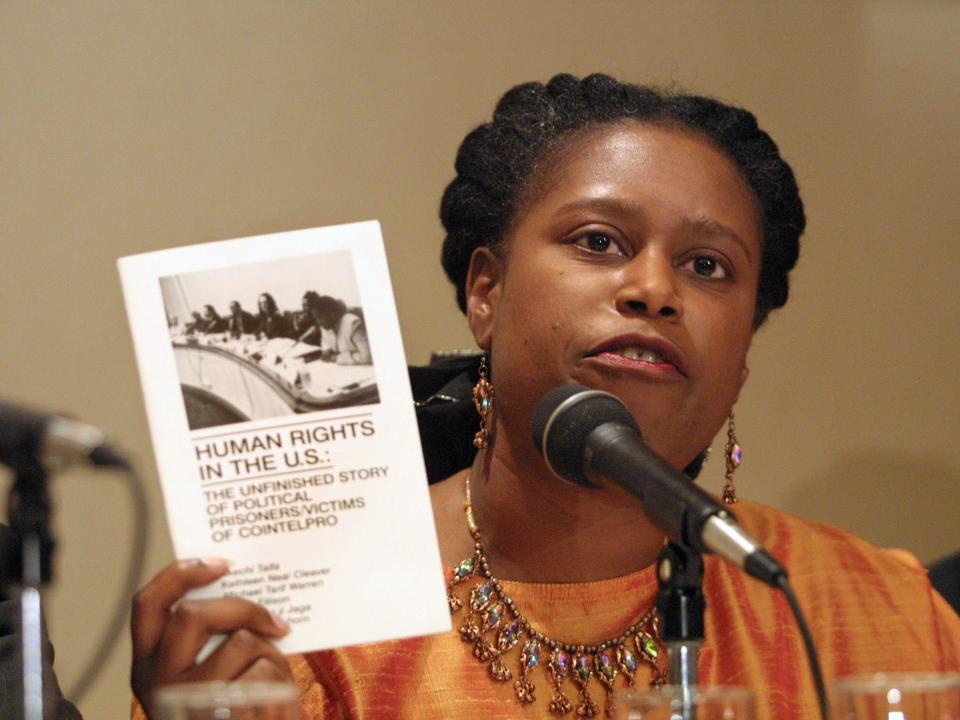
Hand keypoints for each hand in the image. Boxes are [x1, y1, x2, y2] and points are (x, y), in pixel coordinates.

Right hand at [131, 559, 292, 717]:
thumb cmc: (233, 712)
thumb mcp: (207, 673)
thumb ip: (212, 638)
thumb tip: (246, 586)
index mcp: (149, 663)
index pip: (149, 604)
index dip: (180, 574)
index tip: (220, 563)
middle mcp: (157, 681)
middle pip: (193, 615)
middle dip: (243, 608)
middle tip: (275, 621)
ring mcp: (185, 701)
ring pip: (240, 644)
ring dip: (272, 654)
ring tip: (278, 674)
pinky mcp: (217, 715)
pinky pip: (261, 676)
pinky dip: (281, 680)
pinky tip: (281, 699)